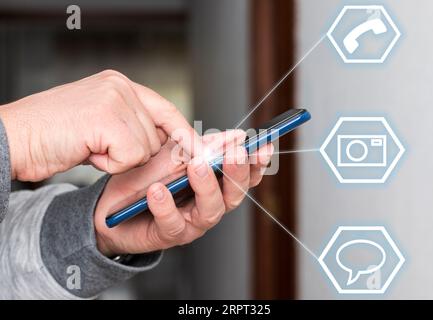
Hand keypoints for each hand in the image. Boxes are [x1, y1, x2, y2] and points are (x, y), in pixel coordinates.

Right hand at [0, 70, 200, 180]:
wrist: (12, 139)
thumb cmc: (52, 136)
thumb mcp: (98, 125)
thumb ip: (131, 126)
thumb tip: (168, 143)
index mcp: (118, 84)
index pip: (165, 110)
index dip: (183, 133)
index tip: (201, 150)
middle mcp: (119, 86)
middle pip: (157, 135)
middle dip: (135, 153)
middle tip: (101, 148)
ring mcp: (114, 99)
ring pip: (146, 148)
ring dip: (120, 159)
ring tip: (89, 147)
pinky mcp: (108, 117)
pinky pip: (132, 156)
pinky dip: (111, 164)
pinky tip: (87, 152)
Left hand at [94, 131, 273, 255]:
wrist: (112, 209)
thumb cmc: (144, 179)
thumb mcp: (169, 155)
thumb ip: (196, 147)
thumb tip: (230, 136)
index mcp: (214, 185)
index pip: (244, 175)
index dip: (256, 161)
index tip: (263, 144)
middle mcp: (208, 205)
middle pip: (234, 194)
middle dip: (237, 172)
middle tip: (235, 153)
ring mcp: (191, 223)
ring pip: (210, 211)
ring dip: (206, 187)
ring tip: (196, 166)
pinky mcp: (168, 235)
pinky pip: (172, 223)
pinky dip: (166, 205)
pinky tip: (158, 190)